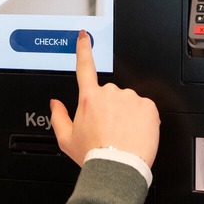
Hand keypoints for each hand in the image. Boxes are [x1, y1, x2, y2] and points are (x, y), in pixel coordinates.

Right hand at [49, 30, 159, 168]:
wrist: (117, 168)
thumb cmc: (93, 156)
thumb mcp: (66, 139)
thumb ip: (58, 117)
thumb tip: (55, 103)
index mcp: (89, 98)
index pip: (85, 66)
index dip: (84, 48)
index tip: (84, 35)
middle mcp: (110, 94)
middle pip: (109, 94)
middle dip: (110, 107)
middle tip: (108, 129)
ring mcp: (130, 99)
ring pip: (128, 102)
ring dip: (126, 114)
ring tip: (122, 134)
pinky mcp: (148, 107)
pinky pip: (144, 109)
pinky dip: (141, 119)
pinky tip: (134, 133)